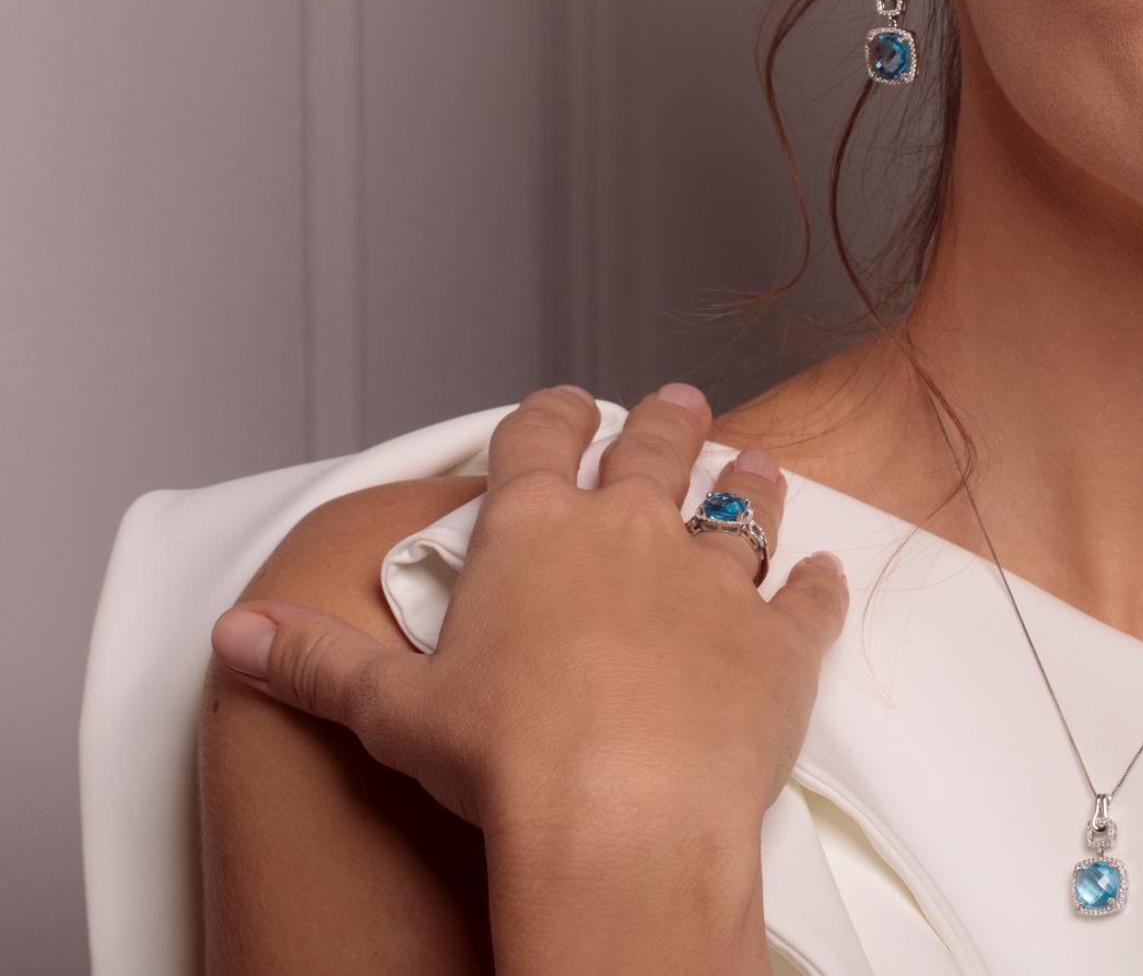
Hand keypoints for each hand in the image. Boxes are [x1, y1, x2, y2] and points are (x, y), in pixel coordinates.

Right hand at [208, 382, 849, 840]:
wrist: (622, 819)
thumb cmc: (510, 762)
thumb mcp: (391, 712)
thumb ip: (320, 662)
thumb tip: (241, 636)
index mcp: (534, 533)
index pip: (537, 440)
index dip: (547, 413)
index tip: (559, 401)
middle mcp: (631, 536)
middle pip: (653, 450)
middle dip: (660, 420)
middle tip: (674, 402)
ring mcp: (715, 583)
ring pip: (741, 511)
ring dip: (748, 487)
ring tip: (756, 467)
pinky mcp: (780, 643)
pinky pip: (811, 600)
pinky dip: (818, 589)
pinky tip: (824, 577)